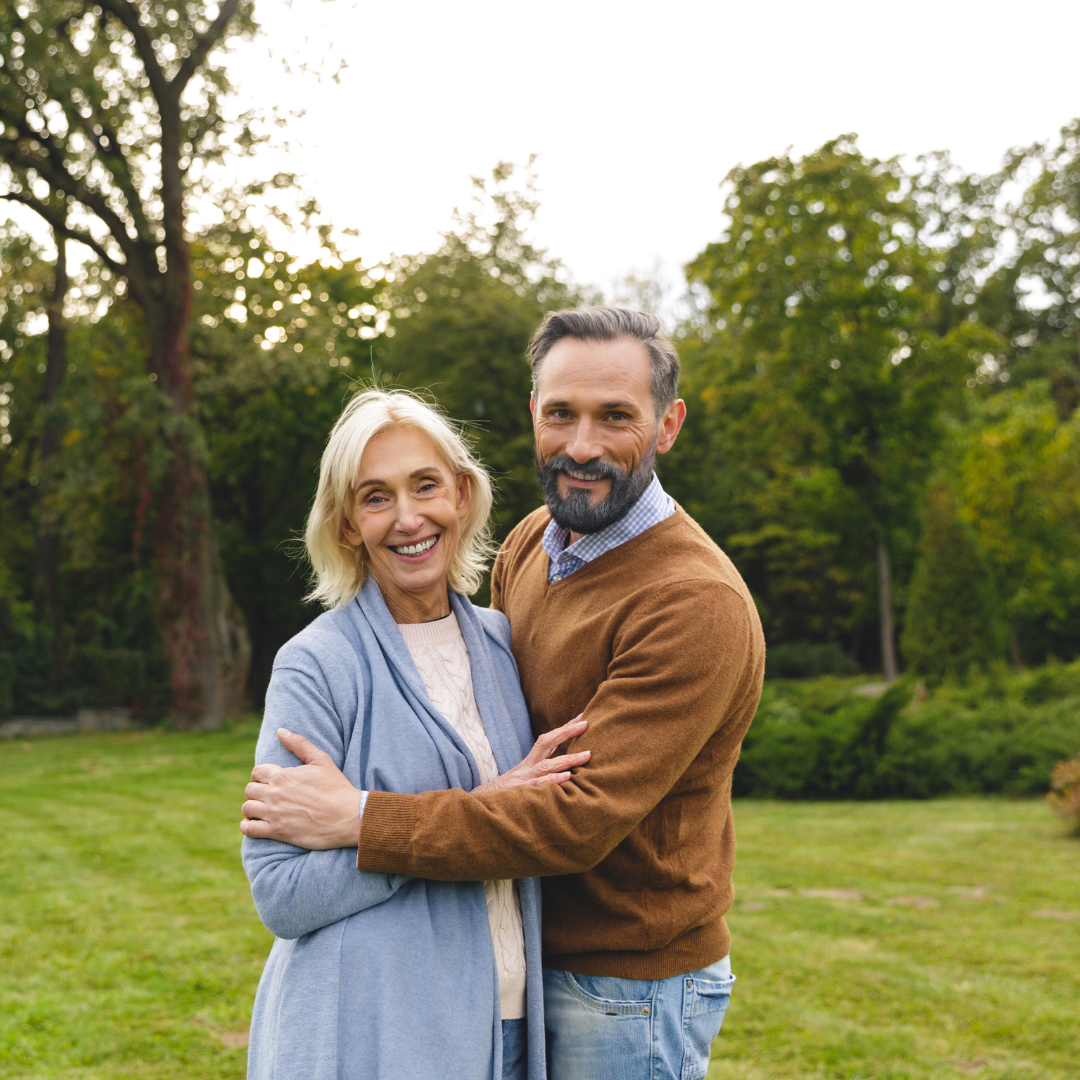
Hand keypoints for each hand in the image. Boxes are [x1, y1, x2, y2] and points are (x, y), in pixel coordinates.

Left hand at [239, 728, 360, 849]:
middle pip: (249, 790)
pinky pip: (248, 829)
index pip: (257, 772)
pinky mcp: (277, 832)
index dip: (261, 775)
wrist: (347, 816)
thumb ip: (299, 744)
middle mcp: (274, 794)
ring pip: (247, 808)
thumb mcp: (321, 760)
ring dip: (252, 808)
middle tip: (267, 795)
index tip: (269, 780)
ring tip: (261, 809)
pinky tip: (256, 823)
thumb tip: (280, 731)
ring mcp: (274, 814)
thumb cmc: (336, 787)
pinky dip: (248, 826)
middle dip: (256, 791)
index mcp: (282, 775)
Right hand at [471, 716, 590, 793]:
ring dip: (568, 759)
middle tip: (585, 724)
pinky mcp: (519, 793)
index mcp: (529, 763)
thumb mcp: (522, 780)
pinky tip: (566, 778)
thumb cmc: (504, 795)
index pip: (548, 741)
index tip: (581, 718)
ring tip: (586, 755)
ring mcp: (522, 779)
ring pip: (546, 765)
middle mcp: (526, 767)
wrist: (478, 805)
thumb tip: (565, 772)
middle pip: (546, 743)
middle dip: (566, 732)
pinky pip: (538, 785)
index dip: (564, 729)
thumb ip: (540, 774)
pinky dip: (552, 780)